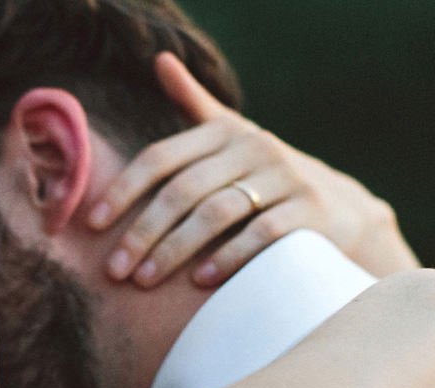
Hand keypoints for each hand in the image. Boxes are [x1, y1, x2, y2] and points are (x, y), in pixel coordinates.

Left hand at [88, 52, 421, 287]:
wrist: (341, 208)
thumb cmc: (265, 174)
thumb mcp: (232, 135)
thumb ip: (193, 103)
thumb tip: (160, 58)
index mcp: (225, 132)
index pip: (161, 157)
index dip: (123, 190)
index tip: (93, 225)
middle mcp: (255, 148)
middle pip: (183, 191)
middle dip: (143, 232)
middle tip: (114, 270)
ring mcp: (285, 178)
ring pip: (217, 213)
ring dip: (175, 250)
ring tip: (146, 280)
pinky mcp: (309, 211)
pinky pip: (261, 234)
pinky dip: (228, 258)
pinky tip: (200, 281)